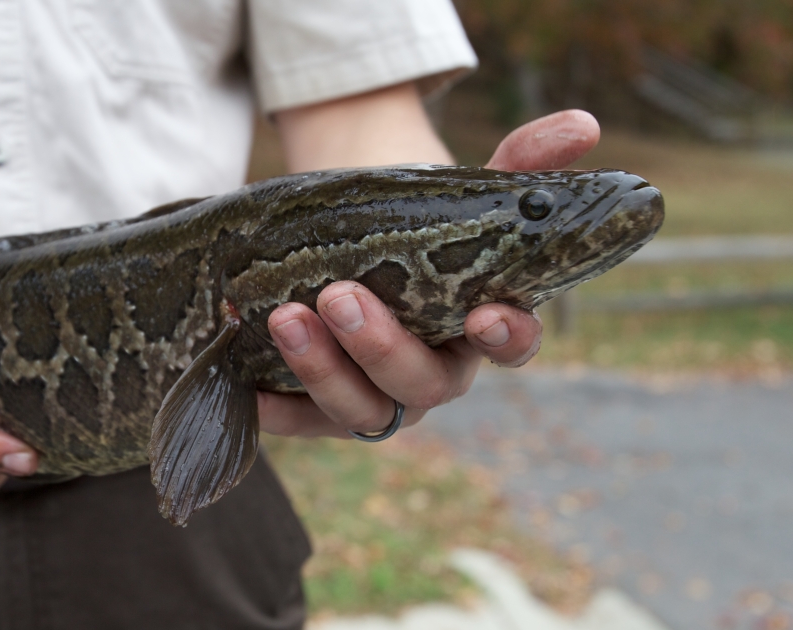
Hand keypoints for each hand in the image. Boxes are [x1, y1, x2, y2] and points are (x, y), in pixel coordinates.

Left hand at [260, 110, 600, 437]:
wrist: (348, 249)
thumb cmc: (415, 230)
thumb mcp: (462, 192)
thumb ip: (519, 161)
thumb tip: (582, 125)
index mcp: (479, 328)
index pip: (510, 347)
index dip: (505, 338)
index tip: (487, 315)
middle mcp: (433, 374)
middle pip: (422, 385)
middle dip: (380, 346)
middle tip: (339, 296)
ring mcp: (378, 398)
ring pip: (361, 410)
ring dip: (323, 370)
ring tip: (284, 317)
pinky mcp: (321, 411)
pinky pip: (303, 424)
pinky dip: (279, 410)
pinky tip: (251, 385)